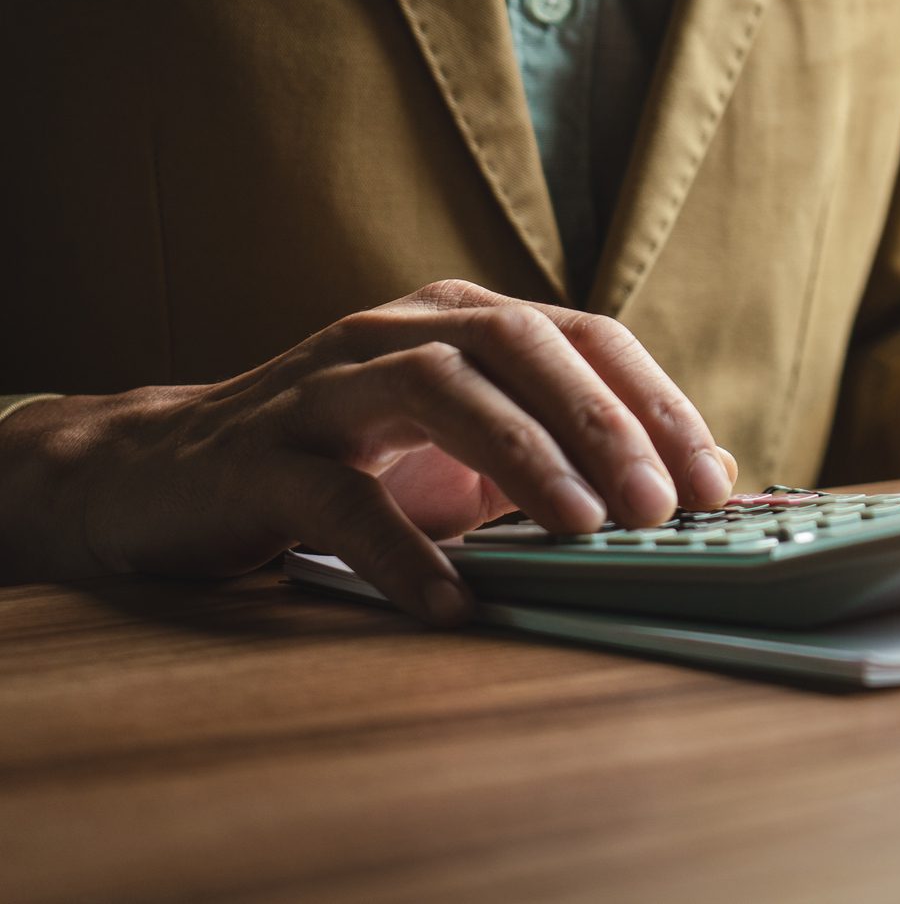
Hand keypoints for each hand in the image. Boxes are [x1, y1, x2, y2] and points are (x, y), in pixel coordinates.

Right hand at [0, 280, 735, 624]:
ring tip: (582, 532)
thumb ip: (572, 449)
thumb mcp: (471, 449)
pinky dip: (403, 551)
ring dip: (525, 458)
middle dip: (605, 424)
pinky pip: (342, 496)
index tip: (711, 481)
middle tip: (659, 506)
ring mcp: (327, 384)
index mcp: (465, 319)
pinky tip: (453, 601)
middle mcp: (401, 330)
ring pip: (441, 389)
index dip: (657, 404)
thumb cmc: (346, 459)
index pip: (588, 338)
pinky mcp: (261, 455)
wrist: (166, 475)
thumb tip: (704, 473)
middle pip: (525, 347)